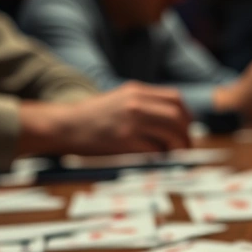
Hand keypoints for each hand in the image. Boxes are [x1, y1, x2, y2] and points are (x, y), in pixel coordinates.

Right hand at [17, 82, 190, 155]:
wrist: (65, 126)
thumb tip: (172, 126)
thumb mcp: (120, 101)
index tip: (185, 130)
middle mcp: (137, 102)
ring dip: (177, 147)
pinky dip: (159, 157)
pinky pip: (155, 150)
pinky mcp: (125, 139)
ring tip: (172, 156)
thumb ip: (144, 107)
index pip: (175, 99)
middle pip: (178, 116)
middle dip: (185, 135)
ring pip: (171, 133)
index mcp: (137, 91)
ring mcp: (131, 120)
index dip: (186, 116)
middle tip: (184, 149)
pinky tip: (154, 160)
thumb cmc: (92, 119)